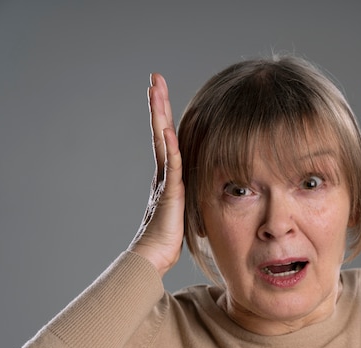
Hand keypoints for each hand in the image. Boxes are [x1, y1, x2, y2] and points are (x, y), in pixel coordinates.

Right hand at [127, 73, 184, 276]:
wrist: (153, 256)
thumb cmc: (169, 237)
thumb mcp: (187, 208)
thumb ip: (191, 194)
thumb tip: (208, 186)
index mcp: (169, 175)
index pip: (167, 138)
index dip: (164, 114)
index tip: (162, 92)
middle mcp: (163, 173)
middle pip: (159, 130)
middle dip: (158, 103)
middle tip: (154, 78)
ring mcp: (163, 181)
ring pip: (161, 141)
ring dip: (158, 114)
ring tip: (154, 89)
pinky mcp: (168, 194)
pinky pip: (170, 166)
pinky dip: (169, 147)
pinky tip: (166, 128)